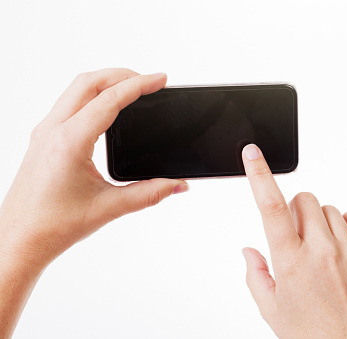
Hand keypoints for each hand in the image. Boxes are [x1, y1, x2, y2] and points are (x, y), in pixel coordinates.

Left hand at [0, 68, 187, 337]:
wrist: (20, 239)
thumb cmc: (52, 225)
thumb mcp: (109, 207)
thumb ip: (150, 193)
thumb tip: (178, 184)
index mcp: (70, 142)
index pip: (109, 100)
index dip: (139, 85)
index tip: (160, 79)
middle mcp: (53, 130)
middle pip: (89, 82)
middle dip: (122, 75)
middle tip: (150, 81)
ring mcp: (45, 132)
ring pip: (76, 89)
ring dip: (106, 82)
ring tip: (133, 90)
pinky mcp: (44, 138)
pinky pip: (68, 103)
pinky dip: (93, 95)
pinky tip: (108, 108)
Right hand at [241, 144, 346, 337]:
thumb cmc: (311, 336)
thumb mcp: (271, 309)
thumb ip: (256, 274)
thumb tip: (250, 250)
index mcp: (290, 262)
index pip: (271, 208)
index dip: (259, 175)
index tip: (252, 154)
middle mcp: (320, 251)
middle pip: (304, 200)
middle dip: (294, 211)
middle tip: (296, 237)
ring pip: (330, 209)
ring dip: (319, 220)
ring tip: (320, 248)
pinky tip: (344, 235)